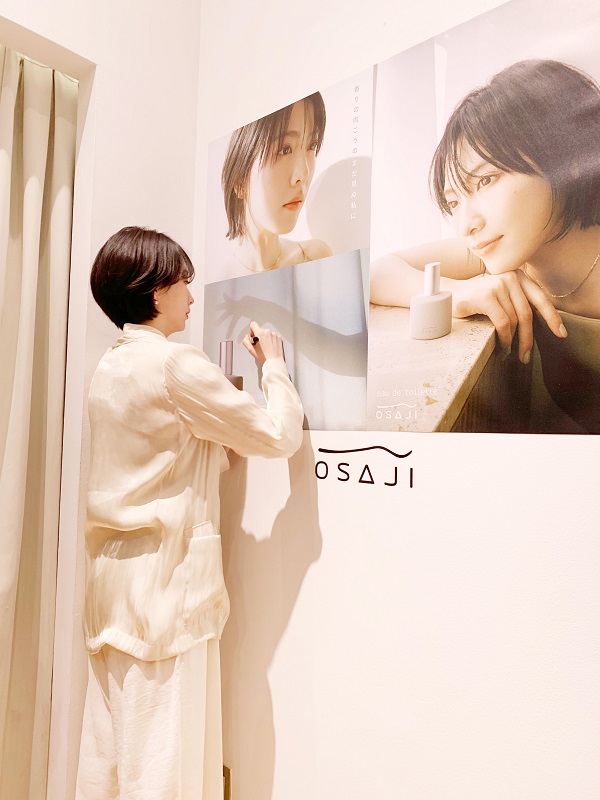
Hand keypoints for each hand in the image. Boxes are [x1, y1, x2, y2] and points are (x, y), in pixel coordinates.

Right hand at [242, 322, 284, 364]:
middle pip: (260, 330)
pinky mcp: (279, 338)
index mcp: (260, 333)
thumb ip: (245, 340)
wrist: (274, 362)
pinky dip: (271, 340)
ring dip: (265, 338)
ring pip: (267, 333)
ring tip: (265, 347)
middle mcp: (268, 332)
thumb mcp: (250, 349)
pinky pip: (273, 336)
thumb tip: (247, 337)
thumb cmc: (264, 357)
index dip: (251, 330)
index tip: (253, 336)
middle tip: (259, 345)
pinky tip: (270, 347)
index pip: (253, 324)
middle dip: (258, 336)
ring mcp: (274, 335)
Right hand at [450, 269, 566, 362]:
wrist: (446, 296)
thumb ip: (516, 302)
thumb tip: (535, 328)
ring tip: (507, 351)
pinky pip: (503, 323)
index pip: (540, 298)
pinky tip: (501, 345)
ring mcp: (498, 285)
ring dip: (512, 341)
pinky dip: (504, 338)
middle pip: (527, 314)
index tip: (561, 334)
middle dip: (528, 339)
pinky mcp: (486, 296)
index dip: (552, 317)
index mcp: (518, 276)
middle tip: (525, 356)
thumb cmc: (474, 301)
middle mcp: (510, 277)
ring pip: (515, 321)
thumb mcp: (500, 297)